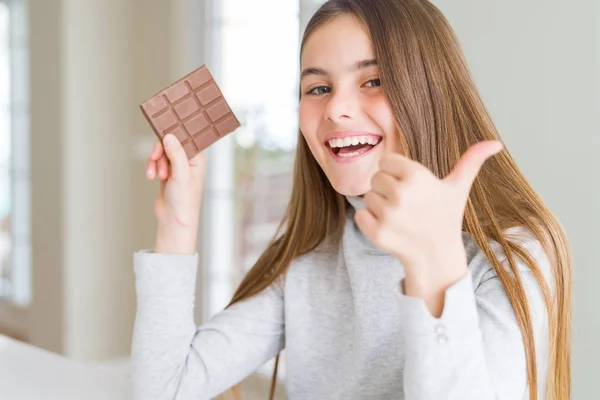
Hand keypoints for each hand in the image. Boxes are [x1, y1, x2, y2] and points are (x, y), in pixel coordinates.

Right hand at [146, 134, 206, 253]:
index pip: (185, 138)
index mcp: (198, 159)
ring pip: (162, 152)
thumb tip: (169, 136)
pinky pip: (157, 162)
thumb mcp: (181, 174)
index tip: (162, 134)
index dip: (173, 136)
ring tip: (156, 174)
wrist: (174, 220)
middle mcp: (189, 161)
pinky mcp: (167, 173)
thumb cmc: (184, 201)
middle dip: (161, 152)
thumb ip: (176, 154)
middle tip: (155, 159)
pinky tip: (151, 176)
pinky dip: (152, 167)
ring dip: (155, 161)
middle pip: (170, 143)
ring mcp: (177, 167)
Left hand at [355, 141, 502, 310]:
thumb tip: (495, 143)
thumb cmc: (446, 217)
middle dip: (388, 189)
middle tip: (406, 205)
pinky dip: (370, 221)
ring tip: (400, 217)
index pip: (387, 161)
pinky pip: (360, 215)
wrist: (436, 256)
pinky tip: (390, 227)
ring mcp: (388, 214)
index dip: (396, 173)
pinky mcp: (376, 232)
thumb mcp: (458, 188)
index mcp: (417, 176)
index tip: (410, 187)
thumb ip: (472, 161)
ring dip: (379, 206)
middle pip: (376, 178)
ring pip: (368, 197)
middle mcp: (402, 193)